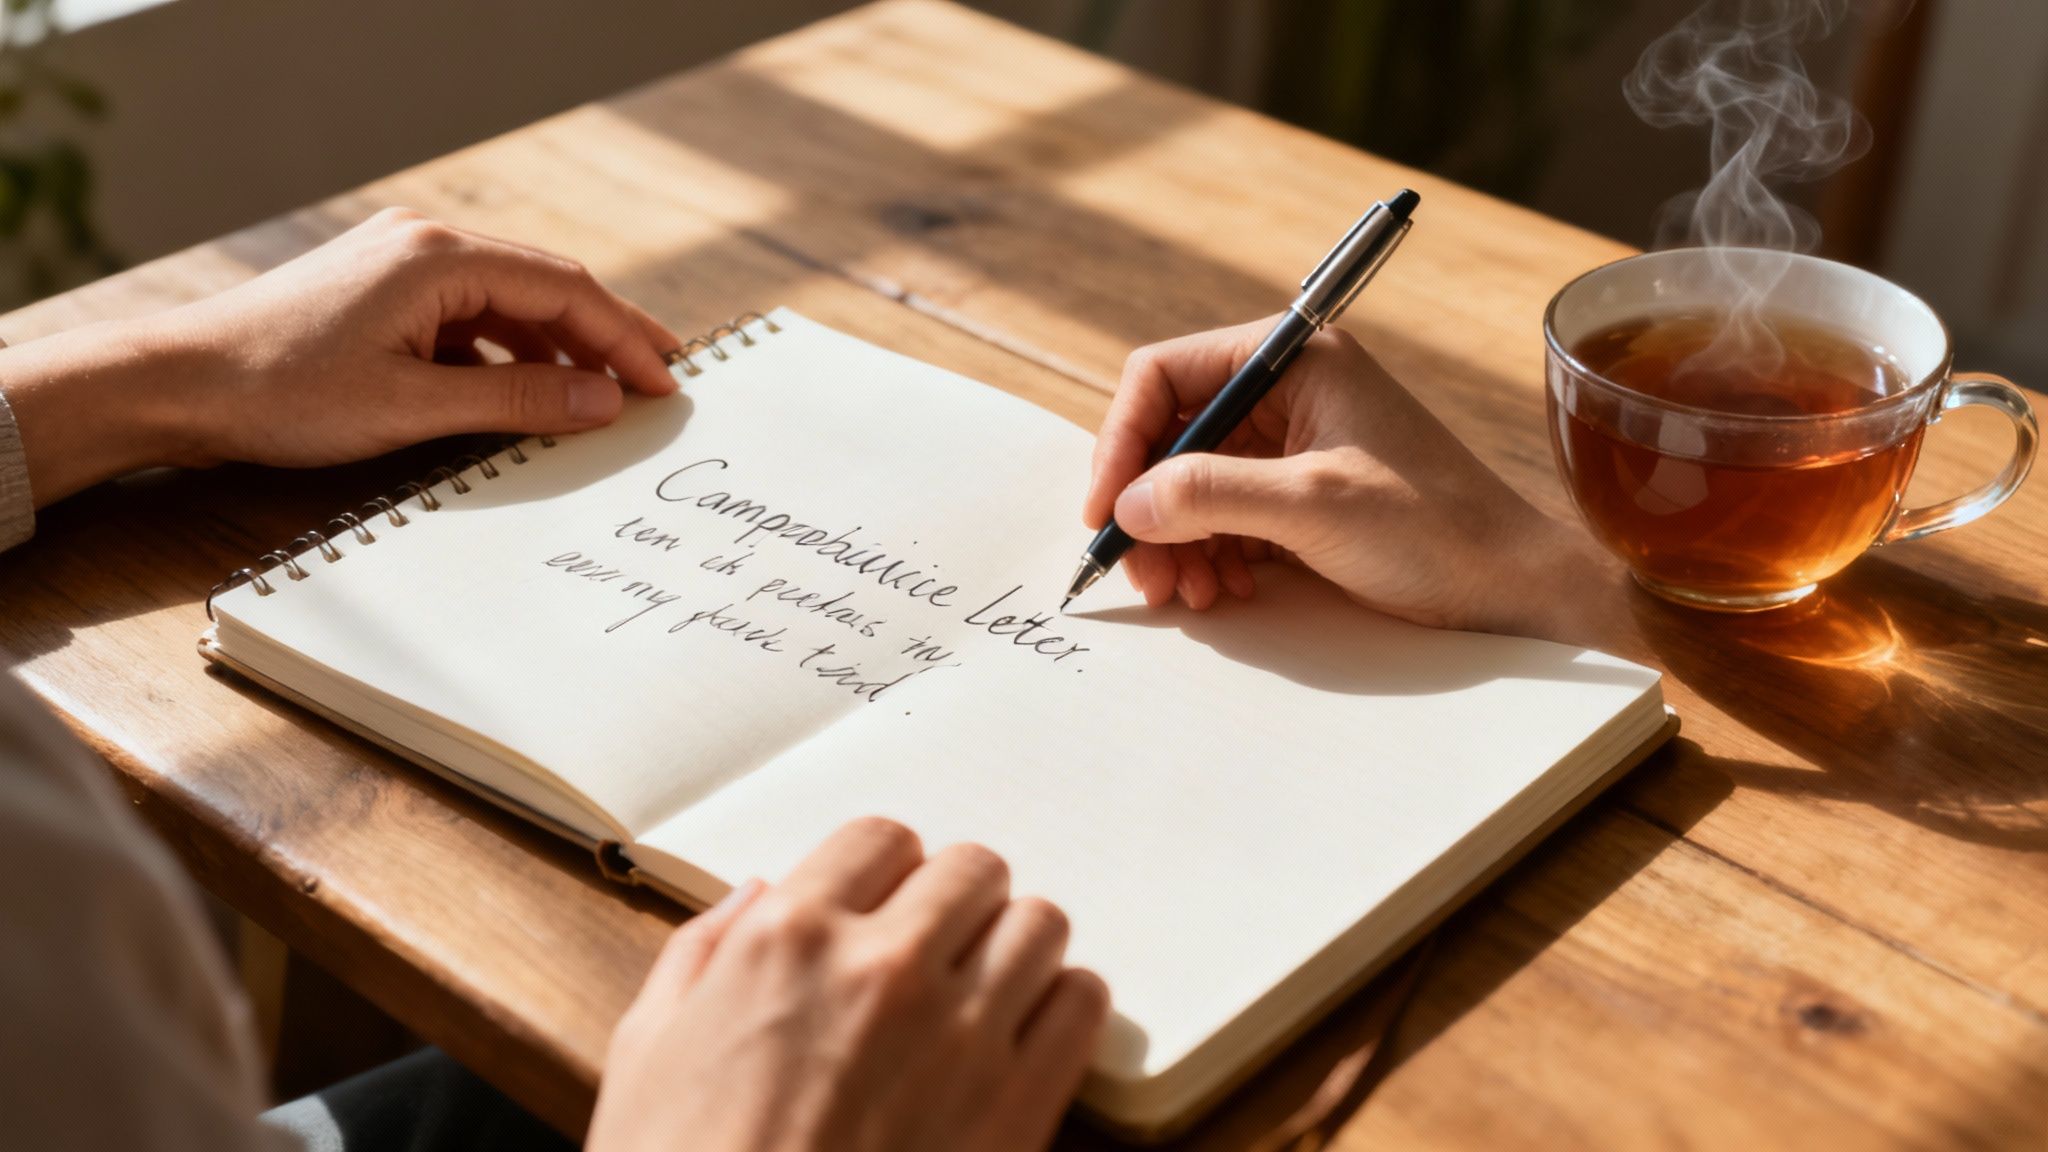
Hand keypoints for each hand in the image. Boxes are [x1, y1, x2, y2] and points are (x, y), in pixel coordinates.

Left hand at [0, 208, 680, 505]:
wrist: (178, 385)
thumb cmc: (281, 392)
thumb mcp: (412, 407)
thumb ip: (517, 401)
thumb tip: (602, 401)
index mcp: (439, 258)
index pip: (564, 290)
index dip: (623, 339)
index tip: (664, 384)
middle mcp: (426, 248)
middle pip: (545, 289)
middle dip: (606, 338)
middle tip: (660, 381)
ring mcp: (402, 269)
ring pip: (509, 306)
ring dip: (558, 352)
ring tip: (602, 398)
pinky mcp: (382, 297)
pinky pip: (471, 321)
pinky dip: (509, 358)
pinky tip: (527, 396)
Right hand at [587, 819, 1108, 1151]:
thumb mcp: (646, 1051)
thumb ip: (701, 953)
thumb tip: (755, 896)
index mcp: (789, 940)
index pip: (882, 839)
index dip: (886, 872)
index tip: (885, 904)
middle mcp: (884, 968)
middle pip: (972, 870)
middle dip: (956, 902)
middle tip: (938, 948)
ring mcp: (961, 1034)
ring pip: (1038, 925)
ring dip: (1014, 949)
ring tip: (987, 990)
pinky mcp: (1018, 1105)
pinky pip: (1082, 1003)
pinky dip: (1063, 1007)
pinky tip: (1026, 1036)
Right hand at [1082, 317, 1628, 645]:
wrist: (1514, 586)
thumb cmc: (1435, 527)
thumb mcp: (1312, 505)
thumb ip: (1210, 495)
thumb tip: (1127, 502)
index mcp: (1296, 359)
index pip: (1166, 376)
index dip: (1122, 441)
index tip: (1106, 508)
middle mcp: (1289, 391)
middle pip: (1172, 435)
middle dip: (1148, 506)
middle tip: (1142, 573)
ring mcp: (1294, 444)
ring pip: (1191, 483)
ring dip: (1176, 540)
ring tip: (1190, 593)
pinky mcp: (1301, 495)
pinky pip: (1224, 516)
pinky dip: (1209, 554)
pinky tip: (1223, 590)